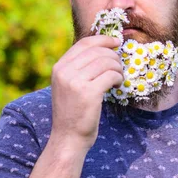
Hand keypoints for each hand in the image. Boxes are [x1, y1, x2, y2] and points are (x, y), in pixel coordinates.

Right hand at [49, 35, 122, 150]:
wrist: (68, 138)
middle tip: (119, 67)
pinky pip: (111, 75)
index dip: (103, 39)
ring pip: (106, 62)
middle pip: (97, 51)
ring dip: (117, 68)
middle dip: (113, 57)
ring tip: (117, 78)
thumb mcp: (68, 85)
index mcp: (59, 67)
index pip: (84, 43)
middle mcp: (65, 72)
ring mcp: (75, 82)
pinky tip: (116, 85)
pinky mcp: (89, 93)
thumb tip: (103, 48)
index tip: (116, 42)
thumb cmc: (72, 111)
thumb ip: (78, 67)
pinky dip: (118, 78)